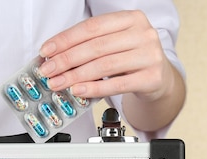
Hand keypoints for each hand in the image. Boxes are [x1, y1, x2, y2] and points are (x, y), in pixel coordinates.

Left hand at [37, 10, 184, 131]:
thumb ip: (90, 46)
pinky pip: (117, 84)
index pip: (92, 27)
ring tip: (58, 83)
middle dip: (66, 60)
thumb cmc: (131, 59)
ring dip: (76, 76)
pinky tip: (78, 91)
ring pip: (105, 65)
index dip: (66, 39)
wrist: (160, 78)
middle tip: (48, 71)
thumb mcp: (114, 45)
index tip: (46, 51)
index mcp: (131, 18)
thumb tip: (55, 57)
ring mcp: (150, 55)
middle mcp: (143, 33)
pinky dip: (94, 88)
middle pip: (96, 46)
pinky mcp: (152, 77)